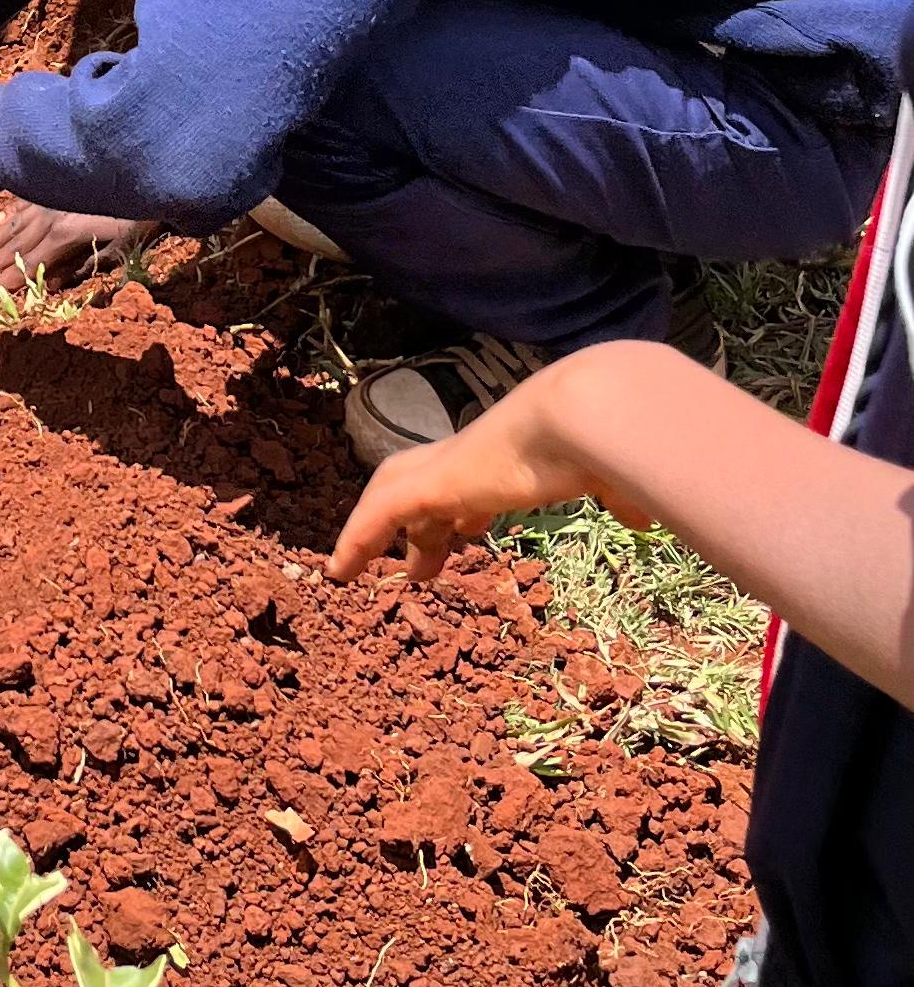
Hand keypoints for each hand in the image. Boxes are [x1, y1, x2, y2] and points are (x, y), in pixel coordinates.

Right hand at [0, 201, 149, 296]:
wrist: (149, 171)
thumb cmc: (139, 218)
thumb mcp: (117, 250)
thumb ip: (80, 268)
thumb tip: (47, 285)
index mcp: (64, 234)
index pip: (28, 264)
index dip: (4, 282)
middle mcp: (49, 214)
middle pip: (13, 246)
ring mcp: (48, 197)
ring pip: (12, 225)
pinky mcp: (53, 186)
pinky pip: (23, 202)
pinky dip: (7, 215)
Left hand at [329, 375, 599, 589]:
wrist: (587, 414)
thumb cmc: (604, 441)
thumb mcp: (615, 473)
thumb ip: (621, 494)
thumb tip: (648, 517)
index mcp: (513, 450)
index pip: (477, 477)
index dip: (468, 507)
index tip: (469, 531)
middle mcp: (474, 452)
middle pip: (427, 482)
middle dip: (421, 522)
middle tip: (418, 565)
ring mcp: (448, 464)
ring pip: (395, 494)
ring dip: (380, 534)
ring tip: (359, 571)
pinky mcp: (430, 483)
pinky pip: (379, 514)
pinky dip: (356, 540)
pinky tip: (338, 570)